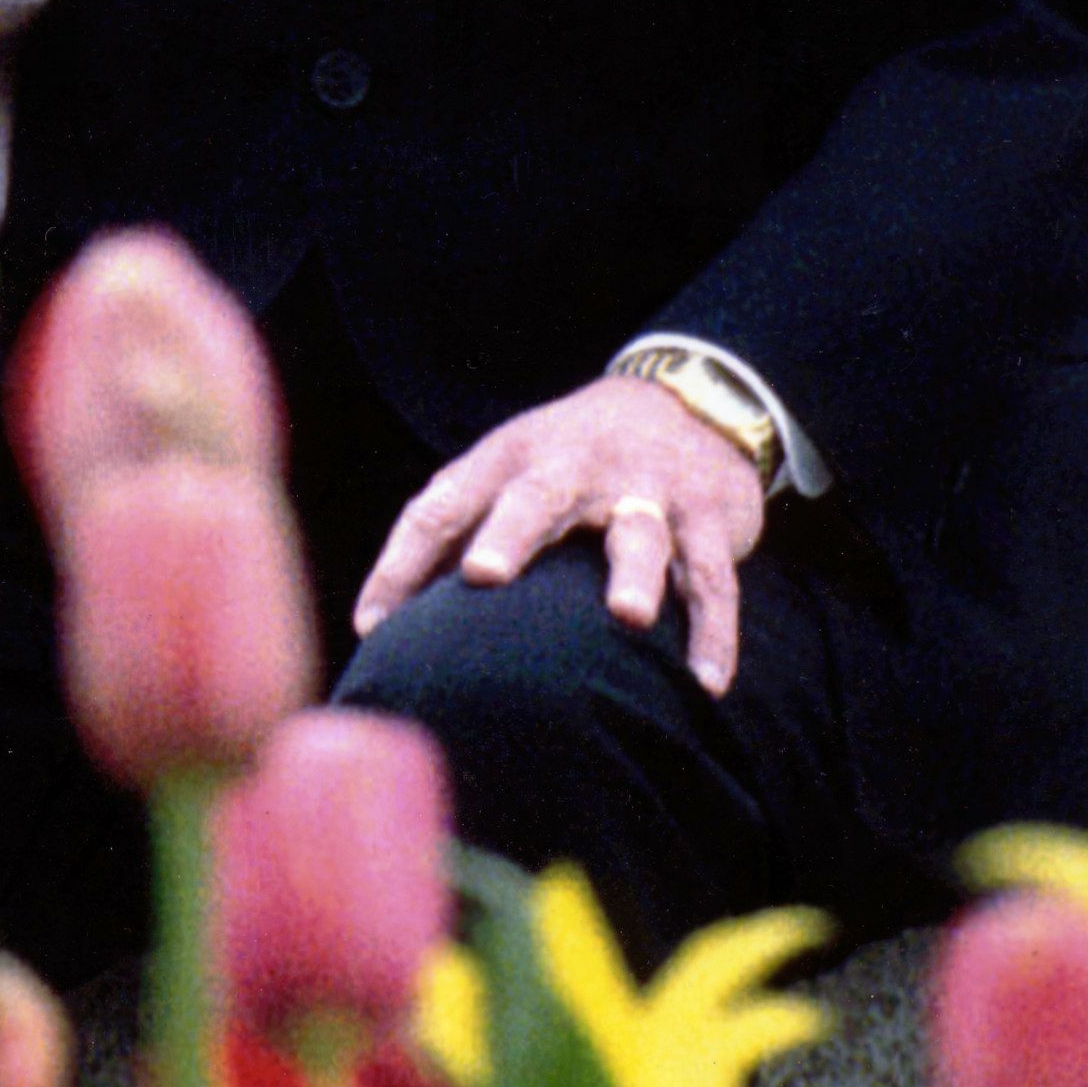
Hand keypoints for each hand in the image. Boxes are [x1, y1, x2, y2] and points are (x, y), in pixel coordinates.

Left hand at [349, 380, 766, 696]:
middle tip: (484, 573)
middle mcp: (574, 466)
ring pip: (639, 528)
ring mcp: (646, 489)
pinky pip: (713, 576)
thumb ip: (445, 535)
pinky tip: (707, 684)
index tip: (375, 624)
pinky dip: (714, 629)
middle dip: (511, 532)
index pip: (443, 503)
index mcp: (510, 458)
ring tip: (628, 616)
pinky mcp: (708, 518)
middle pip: (537, 496)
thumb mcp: (505, 473)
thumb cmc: (568, 460)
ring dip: (634, 572)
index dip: (404, 560)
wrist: (687, 402)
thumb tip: (373, 625)